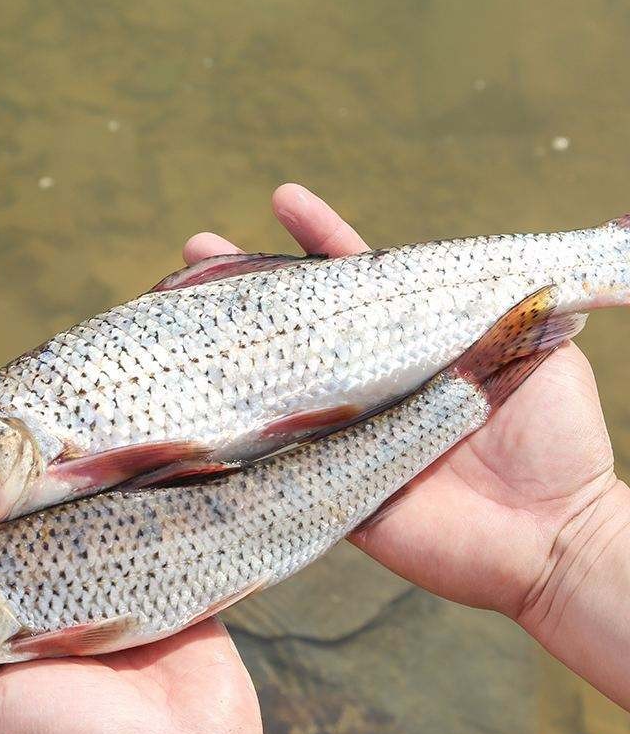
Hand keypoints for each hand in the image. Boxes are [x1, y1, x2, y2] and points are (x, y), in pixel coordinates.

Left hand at [0, 405, 272, 733]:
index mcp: (2, 621)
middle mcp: (47, 592)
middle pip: (8, 510)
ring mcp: (104, 575)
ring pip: (70, 503)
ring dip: (49, 452)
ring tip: (25, 403)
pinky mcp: (157, 570)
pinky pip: (140, 517)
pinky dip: (124, 477)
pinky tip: (112, 440)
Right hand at [187, 183, 629, 708]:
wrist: (553, 533)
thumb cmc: (556, 438)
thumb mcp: (539, 346)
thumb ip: (504, 303)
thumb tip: (481, 261)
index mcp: (412, 346)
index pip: (355, 283)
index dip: (317, 240)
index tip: (281, 200)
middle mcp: (369, 385)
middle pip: (299, 327)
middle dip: (247, 285)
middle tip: (195, 249)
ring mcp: (345, 434)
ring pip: (278, 385)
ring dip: (230, 348)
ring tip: (177, 308)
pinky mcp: (333, 487)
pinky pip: (280, 458)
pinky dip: (242, 431)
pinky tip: (201, 401)